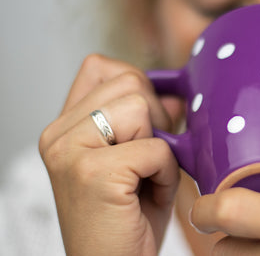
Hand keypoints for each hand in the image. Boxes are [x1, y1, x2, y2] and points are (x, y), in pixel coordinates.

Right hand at [39, 54, 182, 255]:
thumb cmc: (127, 219)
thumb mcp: (137, 159)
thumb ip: (149, 119)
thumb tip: (175, 92)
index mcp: (65, 127)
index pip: (101, 66)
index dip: (137, 87)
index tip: (145, 125)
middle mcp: (58, 134)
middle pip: (130, 81)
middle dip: (156, 119)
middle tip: (148, 161)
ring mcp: (70, 151)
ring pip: (141, 106)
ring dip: (161, 147)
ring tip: (146, 180)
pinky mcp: (92, 172)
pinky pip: (156, 147)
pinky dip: (166, 173)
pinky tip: (148, 196)